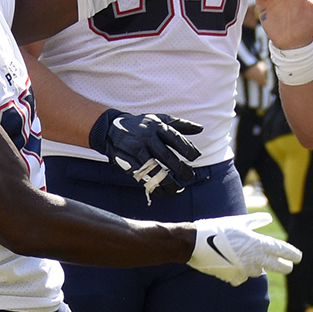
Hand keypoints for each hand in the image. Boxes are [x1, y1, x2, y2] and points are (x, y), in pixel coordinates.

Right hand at [87, 108, 203, 199]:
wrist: (111, 128)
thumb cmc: (142, 125)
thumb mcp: (159, 120)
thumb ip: (180, 125)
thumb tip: (200, 128)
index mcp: (157, 127)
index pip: (175, 138)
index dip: (187, 149)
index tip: (195, 158)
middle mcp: (147, 138)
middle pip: (166, 155)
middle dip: (180, 168)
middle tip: (189, 177)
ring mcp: (136, 150)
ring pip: (154, 169)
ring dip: (167, 181)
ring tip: (177, 189)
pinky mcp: (127, 162)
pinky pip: (141, 176)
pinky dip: (152, 185)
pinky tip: (161, 191)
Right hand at [187, 211, 300, 284]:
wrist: (195, 244)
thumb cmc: (217, 229)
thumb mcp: (238, 222)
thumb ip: (255, 221)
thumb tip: (268, 218)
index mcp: (257, 243)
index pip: (280, 249)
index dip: (291, 253)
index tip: (299, 257)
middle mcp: (254, 258)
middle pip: (276, 266)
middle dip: (284, 266)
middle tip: (289, 266)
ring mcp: (245, 270)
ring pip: (257, 271)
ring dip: (256, 266)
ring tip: (247, 258)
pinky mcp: (234, 278)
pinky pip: (242, 277)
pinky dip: (239, 272)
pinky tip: (230, 264)